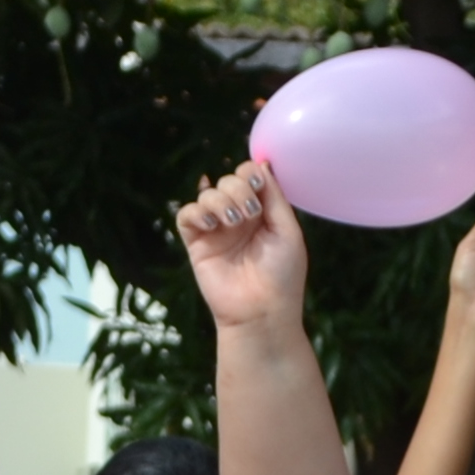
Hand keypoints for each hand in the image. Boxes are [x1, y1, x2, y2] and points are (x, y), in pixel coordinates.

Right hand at [176, 162, 307, 333]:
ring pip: (207, 193)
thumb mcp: (287, 230)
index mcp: (262, 211)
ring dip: (221, 200)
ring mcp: (216, 229)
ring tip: (234, 222)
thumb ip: (274, 197)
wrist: (261, 310)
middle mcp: (238, 216)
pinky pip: (186, 214)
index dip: (250, 173)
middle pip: (228, 180)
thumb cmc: (282, 274)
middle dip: (238, 189)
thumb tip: (262, 164)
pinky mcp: (196, 243)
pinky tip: (212, 226)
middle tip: (249, 214)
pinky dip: (197, 212)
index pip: (249, 176)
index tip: (258, 184)